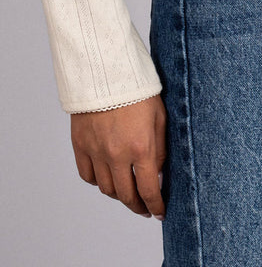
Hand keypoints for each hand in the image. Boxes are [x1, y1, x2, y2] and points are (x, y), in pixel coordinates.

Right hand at [71, 93, 166, 219]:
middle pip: (126, 195)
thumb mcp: (160, 117)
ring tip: (127, 193)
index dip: (155, 205)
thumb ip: (160, 148)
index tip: (159, 212)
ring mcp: (96, 151)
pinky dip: (97, 181)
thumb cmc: (139, 90)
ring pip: (106, 189)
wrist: (107, 71)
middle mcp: (117, 154)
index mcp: (141, 147)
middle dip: (137, 206)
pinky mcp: (81, 145)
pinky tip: (107, 178)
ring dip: (118, 196)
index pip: (148, 190)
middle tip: (144, 208)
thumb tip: (157, 173)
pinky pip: (88, 175)